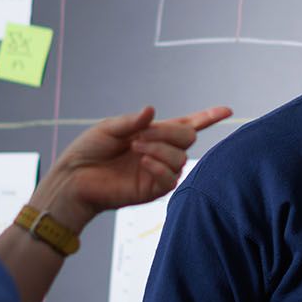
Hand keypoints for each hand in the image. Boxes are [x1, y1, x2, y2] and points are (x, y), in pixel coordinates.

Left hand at [39, 104, 231, 226]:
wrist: (74, 179)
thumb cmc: (89, 151)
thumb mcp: (109, 128)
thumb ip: (133, 121)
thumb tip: (152, 111)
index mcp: (153, 134)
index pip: (188, 125)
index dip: (208, 117)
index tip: (227, 110)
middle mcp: (160, 152)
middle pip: (188, 138)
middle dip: (169, 133)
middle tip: (140, 135)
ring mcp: (158, 172)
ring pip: (181, 157)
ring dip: (160, 149)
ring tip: (135, 148)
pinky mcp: (153, 190)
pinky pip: (171, 178)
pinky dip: (160, 166)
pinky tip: (143, 163)